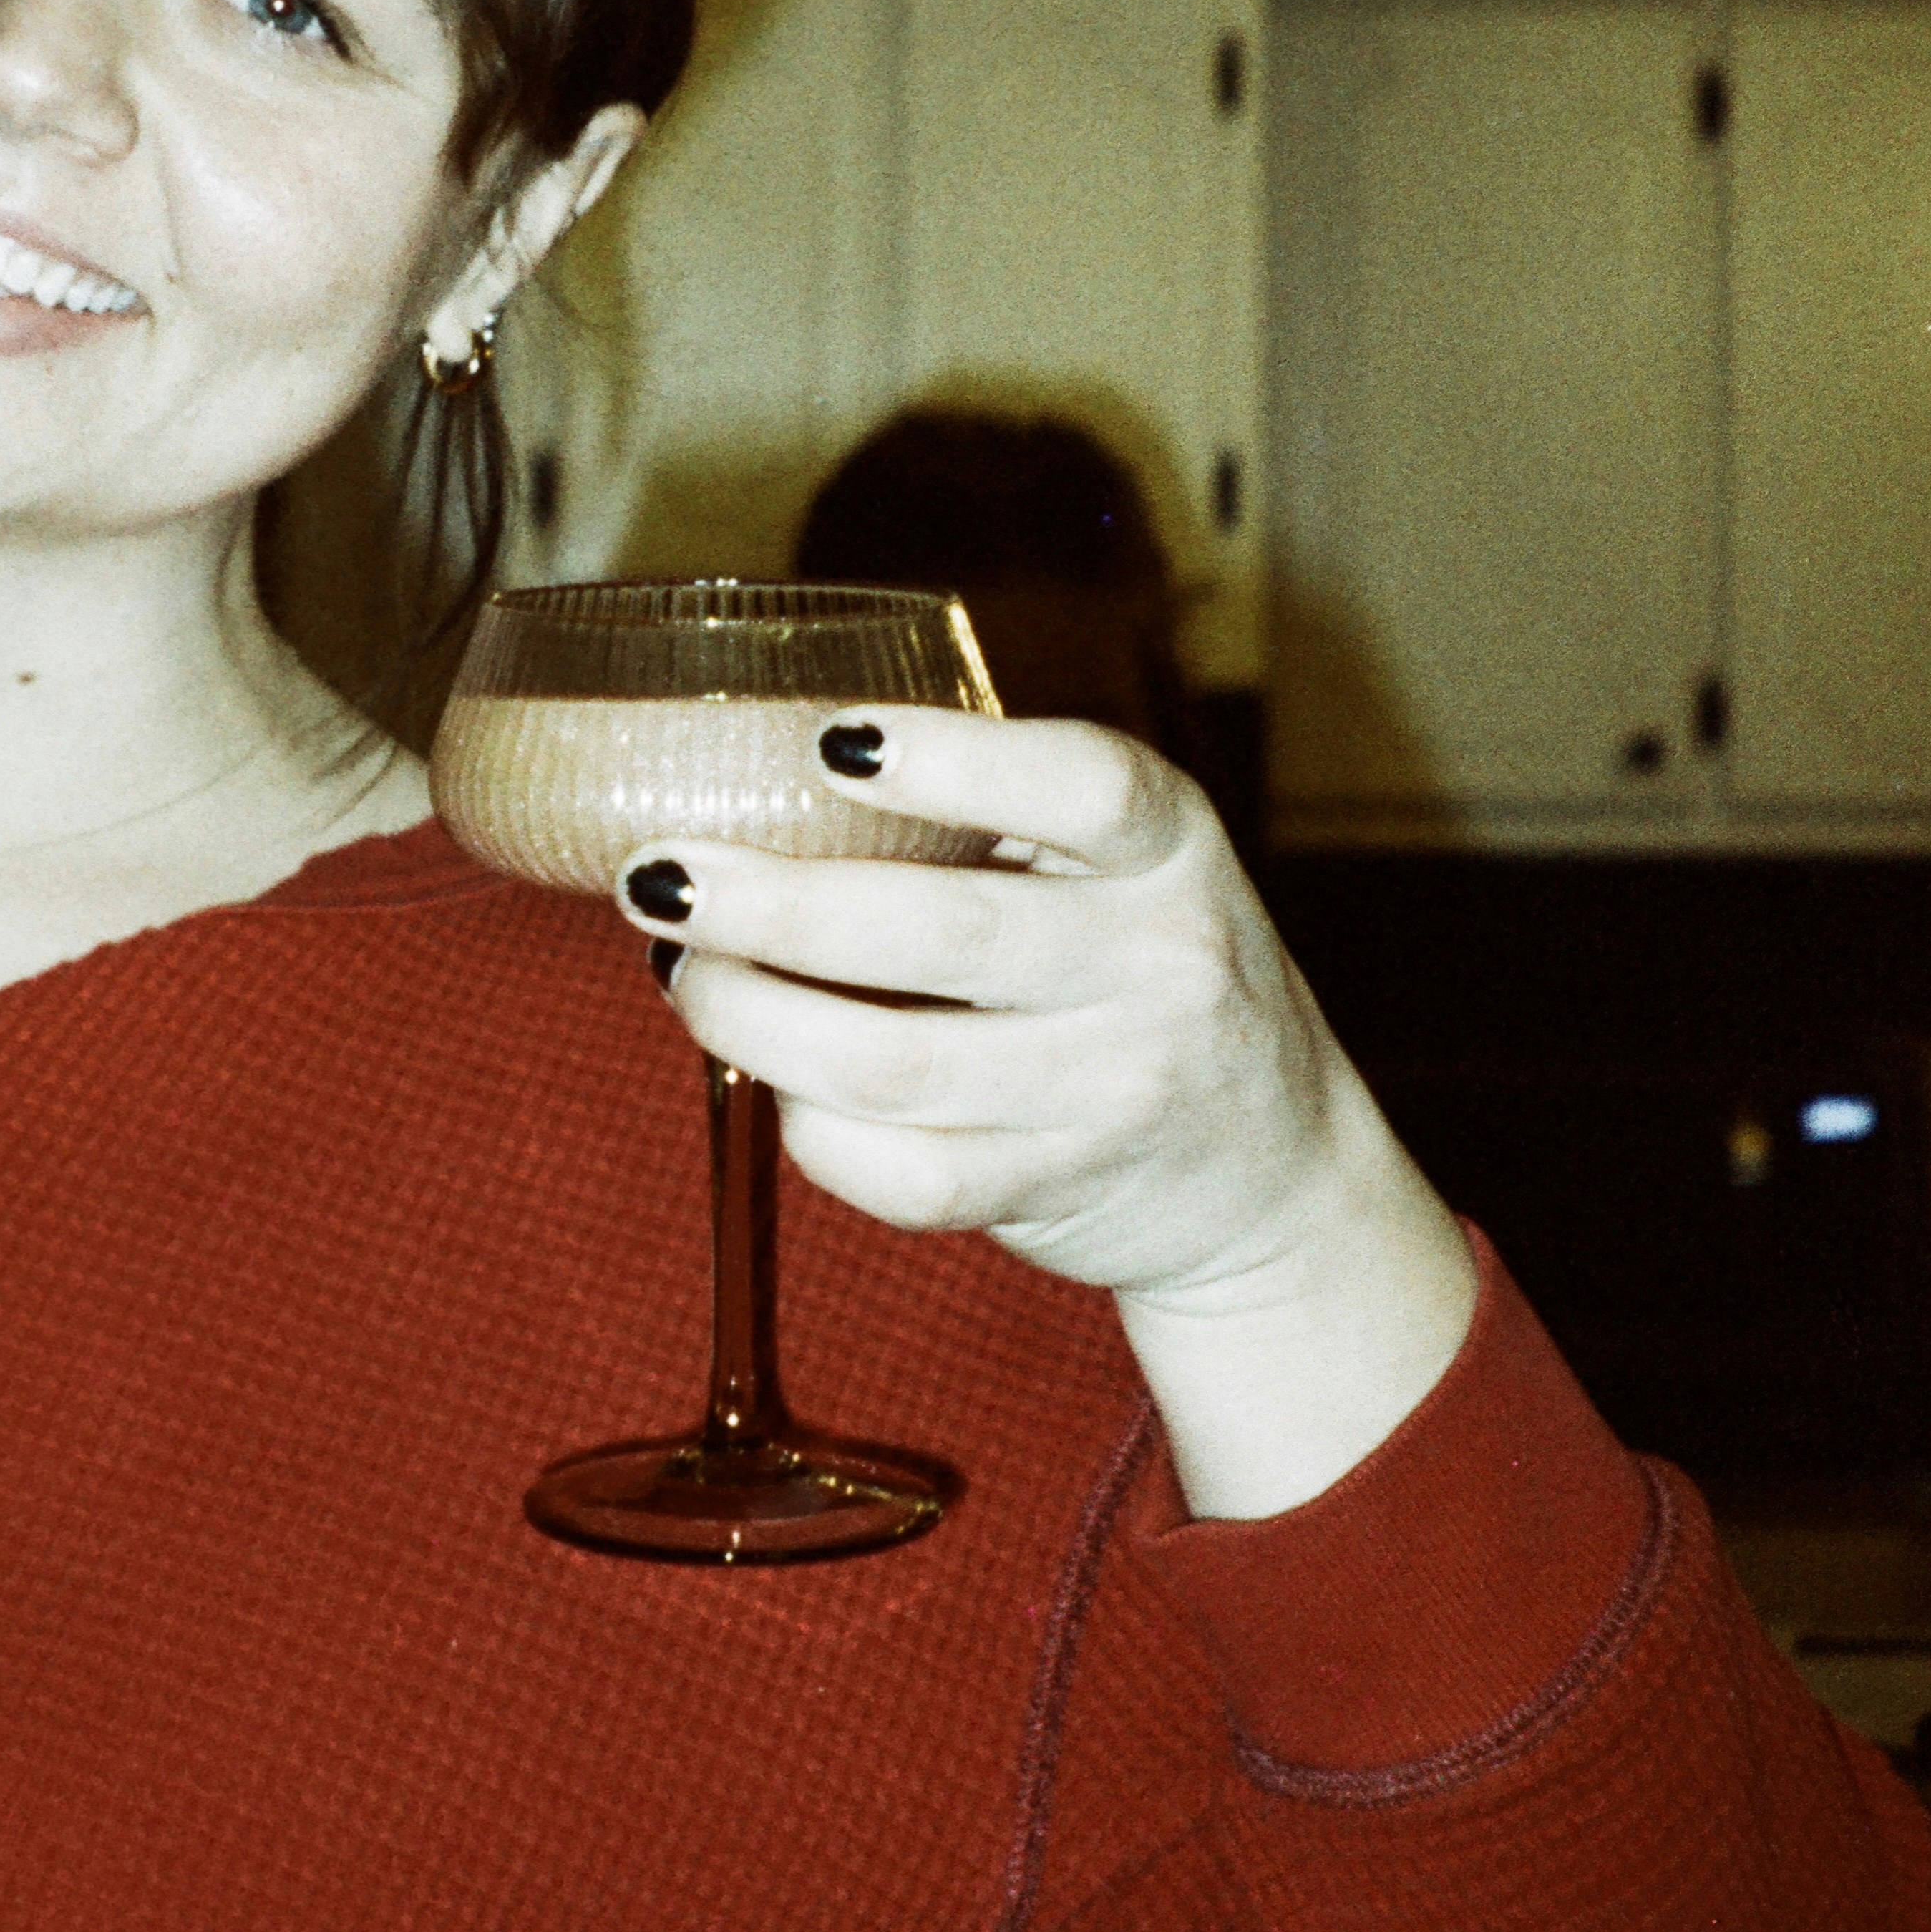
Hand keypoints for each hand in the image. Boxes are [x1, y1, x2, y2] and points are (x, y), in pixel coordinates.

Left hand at [621, 708, 1478, 1519]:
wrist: (1272, 1171)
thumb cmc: (1137, 972)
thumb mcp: (1119, 870)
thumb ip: (994, 823)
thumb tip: (750, 784)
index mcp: (1168, 847)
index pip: (1083, 784)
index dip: (953, 760)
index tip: (829, 743)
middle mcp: (1159, 961)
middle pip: (943, 930)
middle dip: (773, 906)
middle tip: (659, 877)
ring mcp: (1114, 1088)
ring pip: (894, 1065)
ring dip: (752, 1020)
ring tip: (682, 975)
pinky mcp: (1058, 1188)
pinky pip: (903, 1174)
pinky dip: (807, 1130)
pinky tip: (766, 1083)